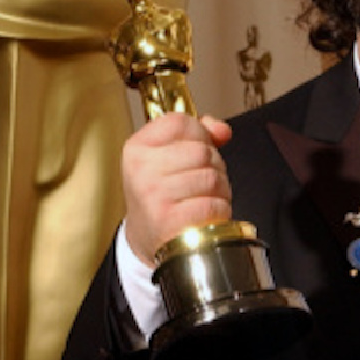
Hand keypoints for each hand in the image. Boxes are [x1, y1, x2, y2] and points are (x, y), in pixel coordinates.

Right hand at [121, 113, 232, 267]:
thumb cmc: (162, 194)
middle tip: (201, 181)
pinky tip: (205, 214)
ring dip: (220, 190)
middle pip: (203, 151)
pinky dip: (219, 210)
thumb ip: (197, 134)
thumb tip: (221, 129)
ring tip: (203, 197)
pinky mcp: (170, 220)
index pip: (181, 122)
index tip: (194, 148)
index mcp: (138, 148)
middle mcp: (142, 170)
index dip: (200, 134)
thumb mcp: (168, 156)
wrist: (148, 238)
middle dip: (214, 165)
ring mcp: (154, 195)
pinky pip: (214, 204)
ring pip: (212, 177)